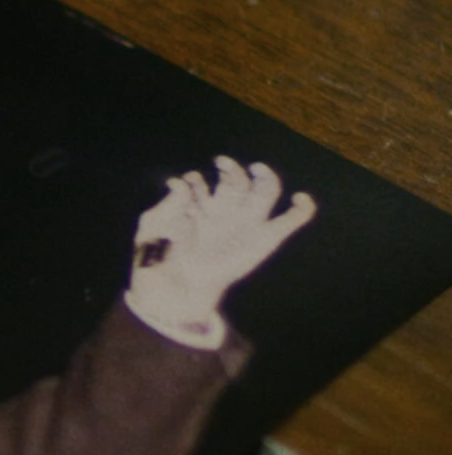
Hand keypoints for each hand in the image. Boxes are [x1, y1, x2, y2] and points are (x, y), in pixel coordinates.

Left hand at [124, 156, 315, 346]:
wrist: (174, 291)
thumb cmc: (156, 258)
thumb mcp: (152, 227)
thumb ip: (166, 203)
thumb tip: (179, 183)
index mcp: (197, 205)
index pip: (201, 184)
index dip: (194, 182)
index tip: (185, 185)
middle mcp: (224, 211)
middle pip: (237, 180)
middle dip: (232, 169)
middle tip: (221, 163)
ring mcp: (245, 224)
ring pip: (266, 192)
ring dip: (266, 177)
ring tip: (257, 169)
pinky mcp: (265, 240)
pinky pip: (290, 221)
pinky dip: (302, 209)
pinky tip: (300, 199)